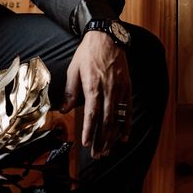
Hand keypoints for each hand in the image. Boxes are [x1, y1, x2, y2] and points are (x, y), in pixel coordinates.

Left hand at [62, 31, 132, 158]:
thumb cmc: (87, 53)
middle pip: (106, 121)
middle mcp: (109, 90)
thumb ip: (70, 92)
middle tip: (98, 155)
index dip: (90, 130)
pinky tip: (124, 137)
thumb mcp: (73, 70)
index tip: (87, 144)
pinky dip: (127, 125)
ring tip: (108, 151)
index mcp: (93, 87)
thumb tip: (64, 110)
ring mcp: (120, 89)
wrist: (107, 37)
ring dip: (113, 137)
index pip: (92, 114)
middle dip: (102, 140)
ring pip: (118, 118)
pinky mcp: (127, 87)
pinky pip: (128, 110)